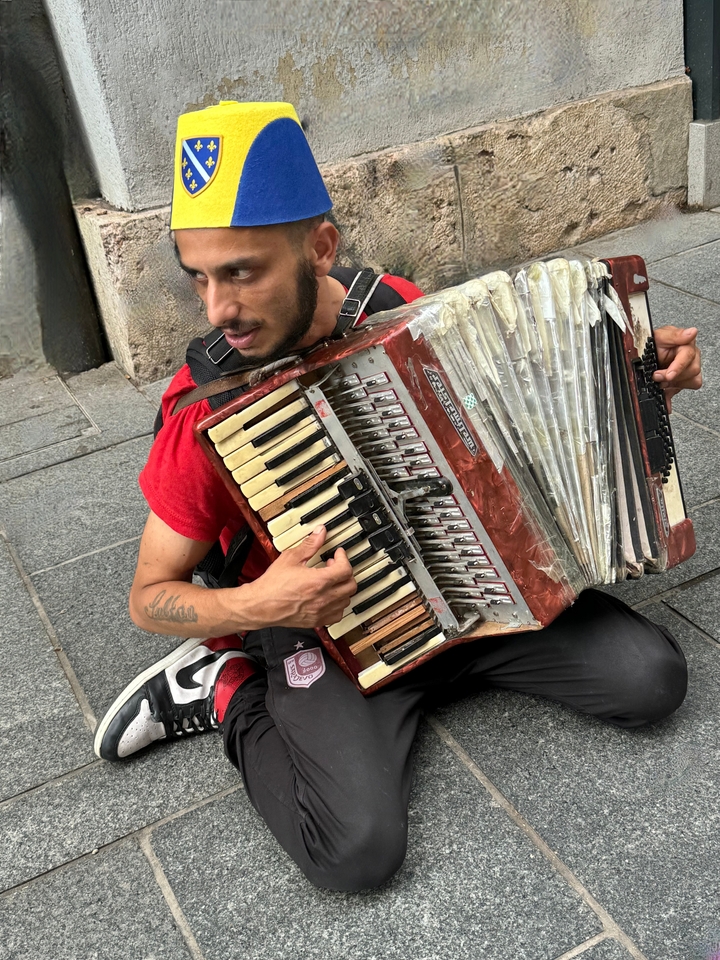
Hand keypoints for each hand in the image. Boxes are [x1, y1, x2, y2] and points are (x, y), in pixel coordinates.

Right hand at [238, 525, 356, 629]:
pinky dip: (338, 605)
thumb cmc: (272, 584)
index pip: (346, 569)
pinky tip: (329, 597)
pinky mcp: (317, 621)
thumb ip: (309, 544)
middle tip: (334, 565)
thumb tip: (320, 533)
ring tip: (331, 580)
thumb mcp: (291, 558)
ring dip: (343, 588)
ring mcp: (321, 611)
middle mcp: (323, 598)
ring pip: (346, 600)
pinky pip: (338, 614)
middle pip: (351, 585)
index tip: (338, 554)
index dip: (344, 558)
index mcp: (319, 581)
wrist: (261, 605)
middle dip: (346, 572)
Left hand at [652, 325, 701, 411]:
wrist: (644, 353)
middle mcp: (690, 357)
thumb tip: (691, 332)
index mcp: (686, 345)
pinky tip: (664, 391)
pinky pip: (684, 391)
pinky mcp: (683, 381)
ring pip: (692, 381)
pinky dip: (672, 393)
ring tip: (661, 381)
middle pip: (693, 371)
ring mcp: (688, 370)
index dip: (678, 367)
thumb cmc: (654, 343)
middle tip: (657, 376)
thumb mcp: (659, 336)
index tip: (668, 375)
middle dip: (673, 377)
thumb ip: (675, 335)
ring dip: (674, 384)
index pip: (689, 357)